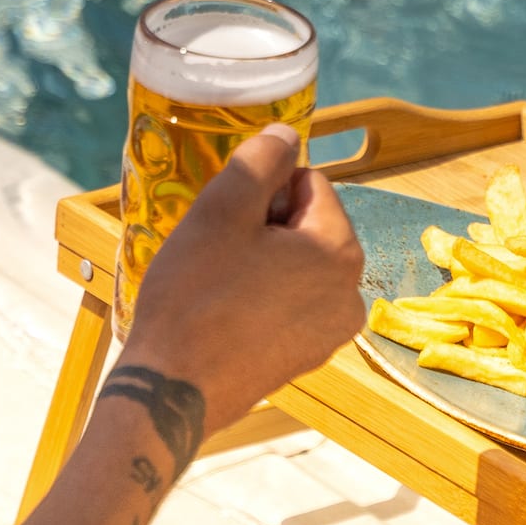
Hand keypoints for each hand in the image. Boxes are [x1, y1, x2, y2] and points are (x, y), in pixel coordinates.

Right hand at [119, 124, 365, 432]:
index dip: (264, 191)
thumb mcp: (223, 209)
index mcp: (342, 251)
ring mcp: (332, 333)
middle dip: (266, 227)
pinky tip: (226, 313)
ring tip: (219, 283)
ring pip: (297, 265)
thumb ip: (261, 160)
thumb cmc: (196, 295)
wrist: (173, 390)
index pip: (310, 184)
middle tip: (219, 251)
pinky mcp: (307, 358)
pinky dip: (263, 297)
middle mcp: (351, 294)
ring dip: (263, 261)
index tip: (228, 219)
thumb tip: (287, 134)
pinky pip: (290, 303)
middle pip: (308, 226)